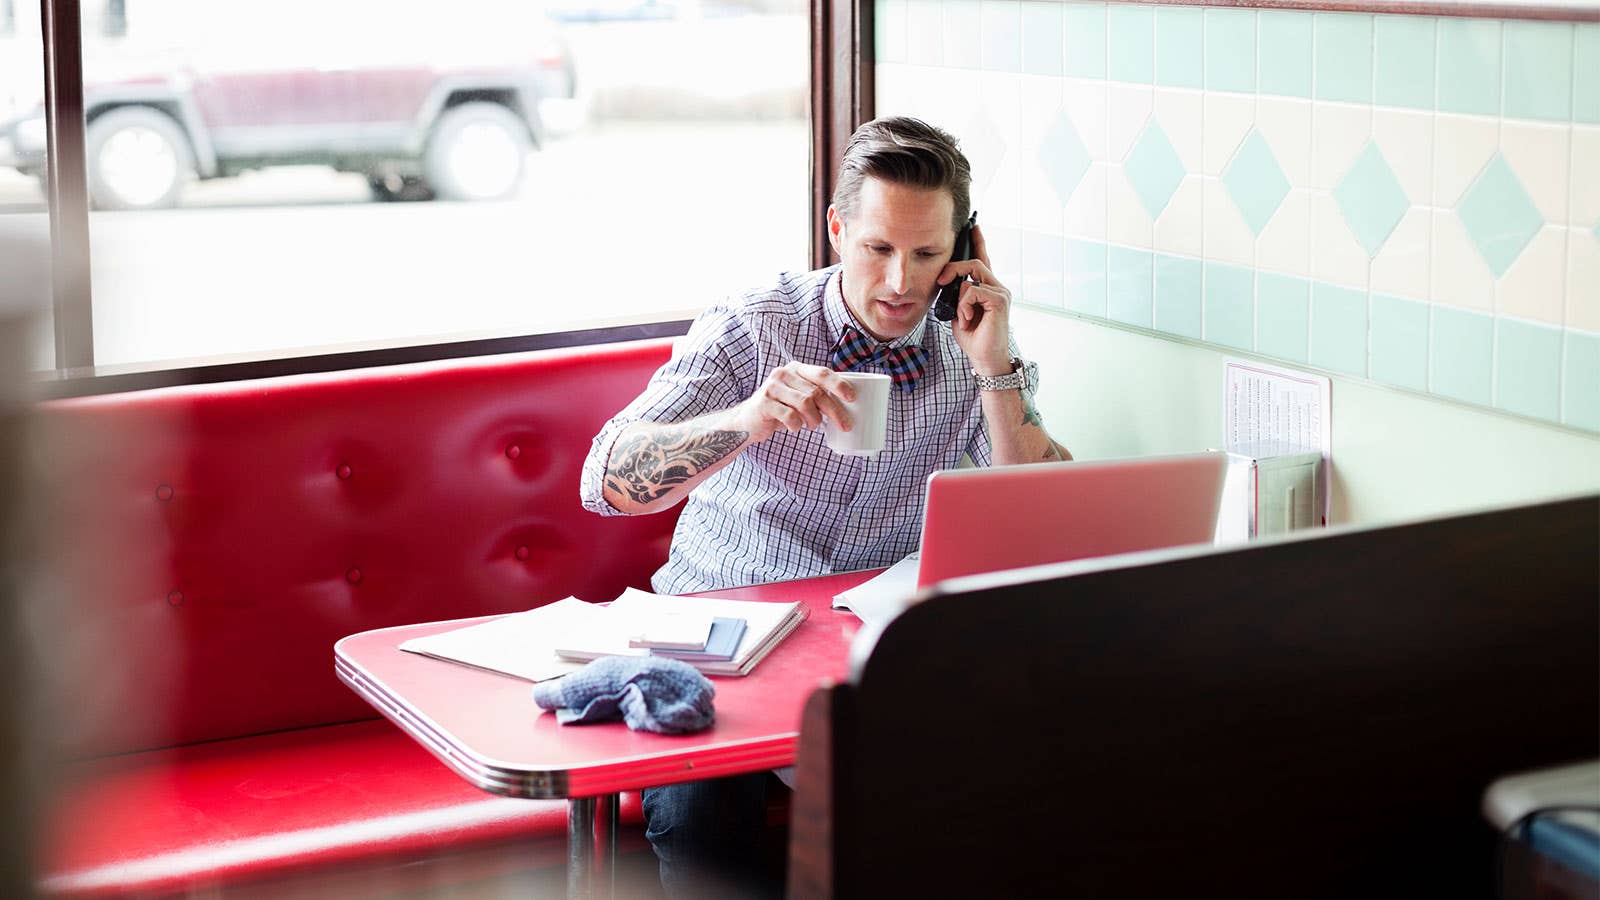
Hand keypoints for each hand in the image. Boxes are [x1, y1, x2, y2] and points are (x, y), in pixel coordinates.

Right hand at [731, 361, 856, 442]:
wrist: (748, 420)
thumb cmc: (781, 408)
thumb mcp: (798, 396)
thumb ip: (816, 394)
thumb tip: (846, 405)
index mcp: (796, 369)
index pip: (822, 373)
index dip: (839, 385)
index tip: (852, 398)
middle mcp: (783, 374)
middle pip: (816, 392)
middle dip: (834, 411)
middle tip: (845, 425)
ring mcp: (772, 387)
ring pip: (805, 404)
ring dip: (814, 419)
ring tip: (813, 425)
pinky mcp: (764, 403)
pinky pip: (790, 416)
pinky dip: (797, 425)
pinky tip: (795, 427)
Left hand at [936, 224, 1012, 372]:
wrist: (985, 358)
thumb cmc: (973, 338)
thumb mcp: (958, 312)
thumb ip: (956, 295)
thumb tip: (948, 282)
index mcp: (987, 288)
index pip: (982, 259)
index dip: (978, 242)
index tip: (973, 226)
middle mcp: (997, 287)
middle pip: (974, 262)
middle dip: (953, 267)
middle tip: (941, 280)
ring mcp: (1000, 292)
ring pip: (972, 274)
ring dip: (958, 295)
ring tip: (961, 314)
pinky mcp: (999, 300)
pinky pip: (972, 291)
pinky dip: (964, 305)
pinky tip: (966, 319)